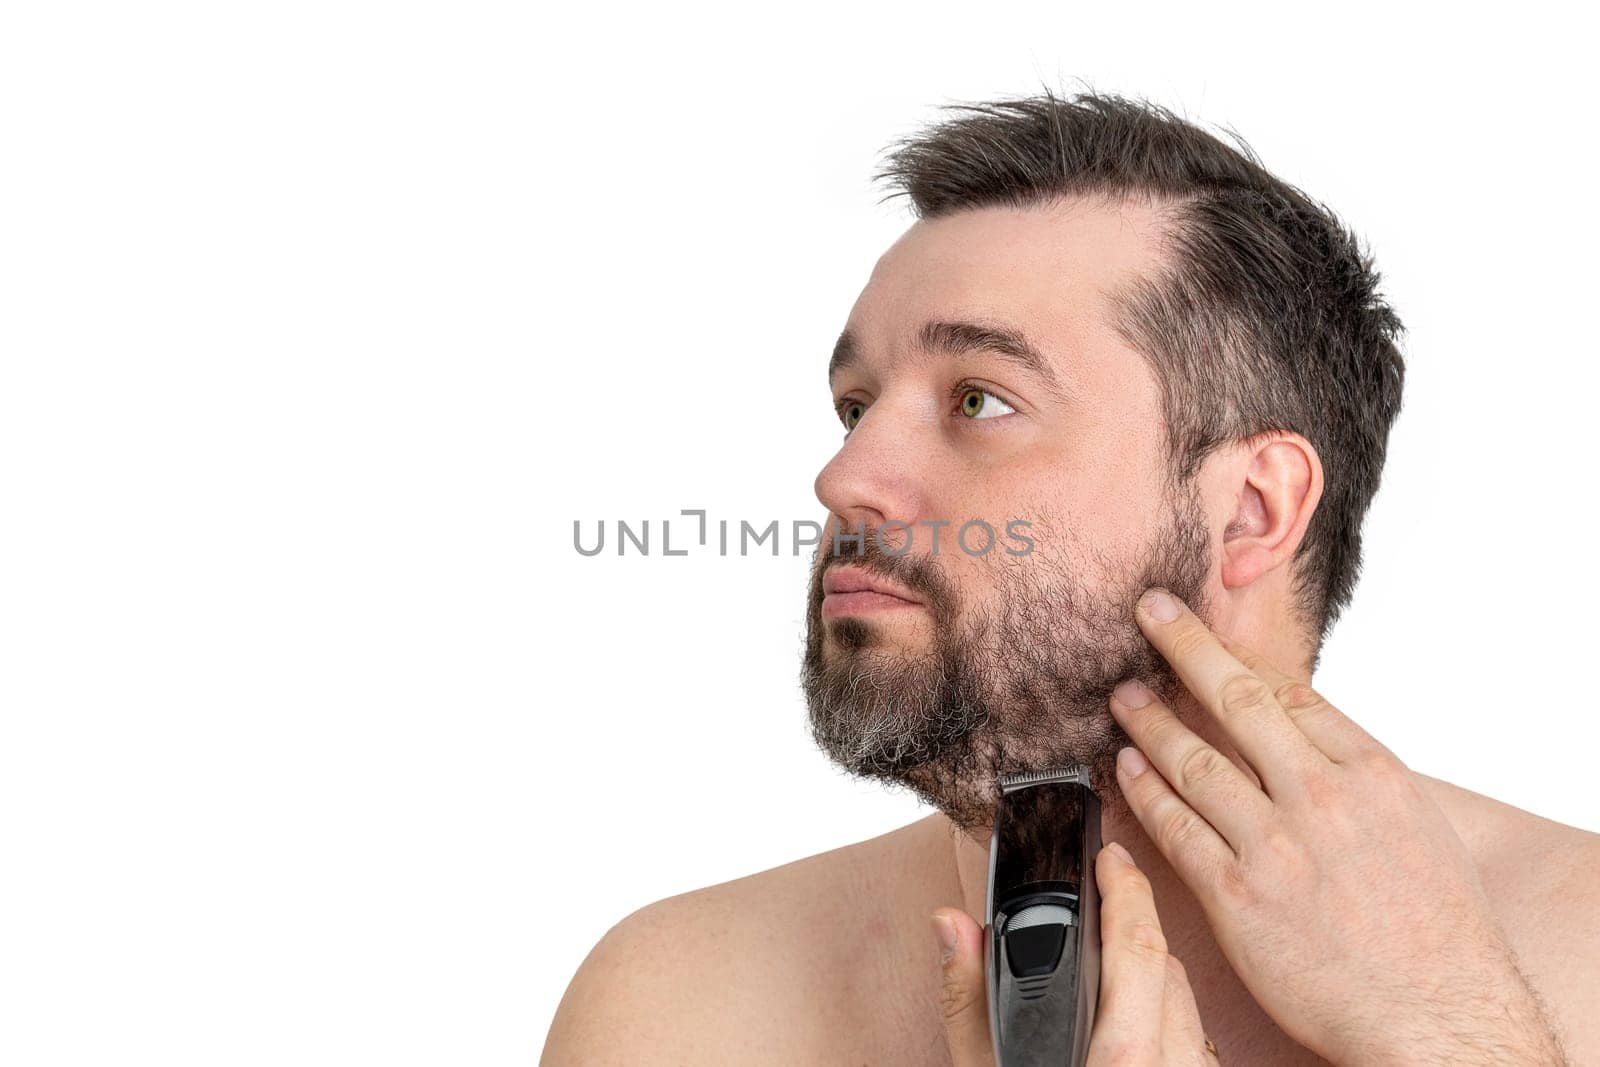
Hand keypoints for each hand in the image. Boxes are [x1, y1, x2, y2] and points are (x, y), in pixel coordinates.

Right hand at [932, 842, 1218, 1064]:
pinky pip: (1195, 1045)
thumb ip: (969, 1001)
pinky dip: (1167, 1021)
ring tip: (1109, 965)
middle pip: (1169, 970)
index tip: (1111, 856)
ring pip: (1188, 1007)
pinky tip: (1131, 1029)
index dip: (1128, 888)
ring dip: (1154, 975)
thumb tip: (953, 925)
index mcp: (1123, 1063)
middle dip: (1135, 927)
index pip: (1141, 947)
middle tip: (1103, 897)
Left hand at [1108, 587, 1566, 1064]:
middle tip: (1148, 612)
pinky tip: (1124, 767)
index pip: (1292, 694)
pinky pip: (1175, 828)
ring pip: (1194, 761)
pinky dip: (1144, 792)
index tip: (1208, 634)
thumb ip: (1358, 776)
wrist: (1439, 1015)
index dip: (1240, 658)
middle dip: (1185, 646)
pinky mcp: (1237, 896)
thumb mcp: (1418, 826)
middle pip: (1237, 700)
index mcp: (1372, 772)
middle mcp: (1321, 796)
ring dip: (1149, 720)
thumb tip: (1307, 740)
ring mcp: (1276, 845)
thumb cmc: (1438, 931)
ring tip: (1122, 695)